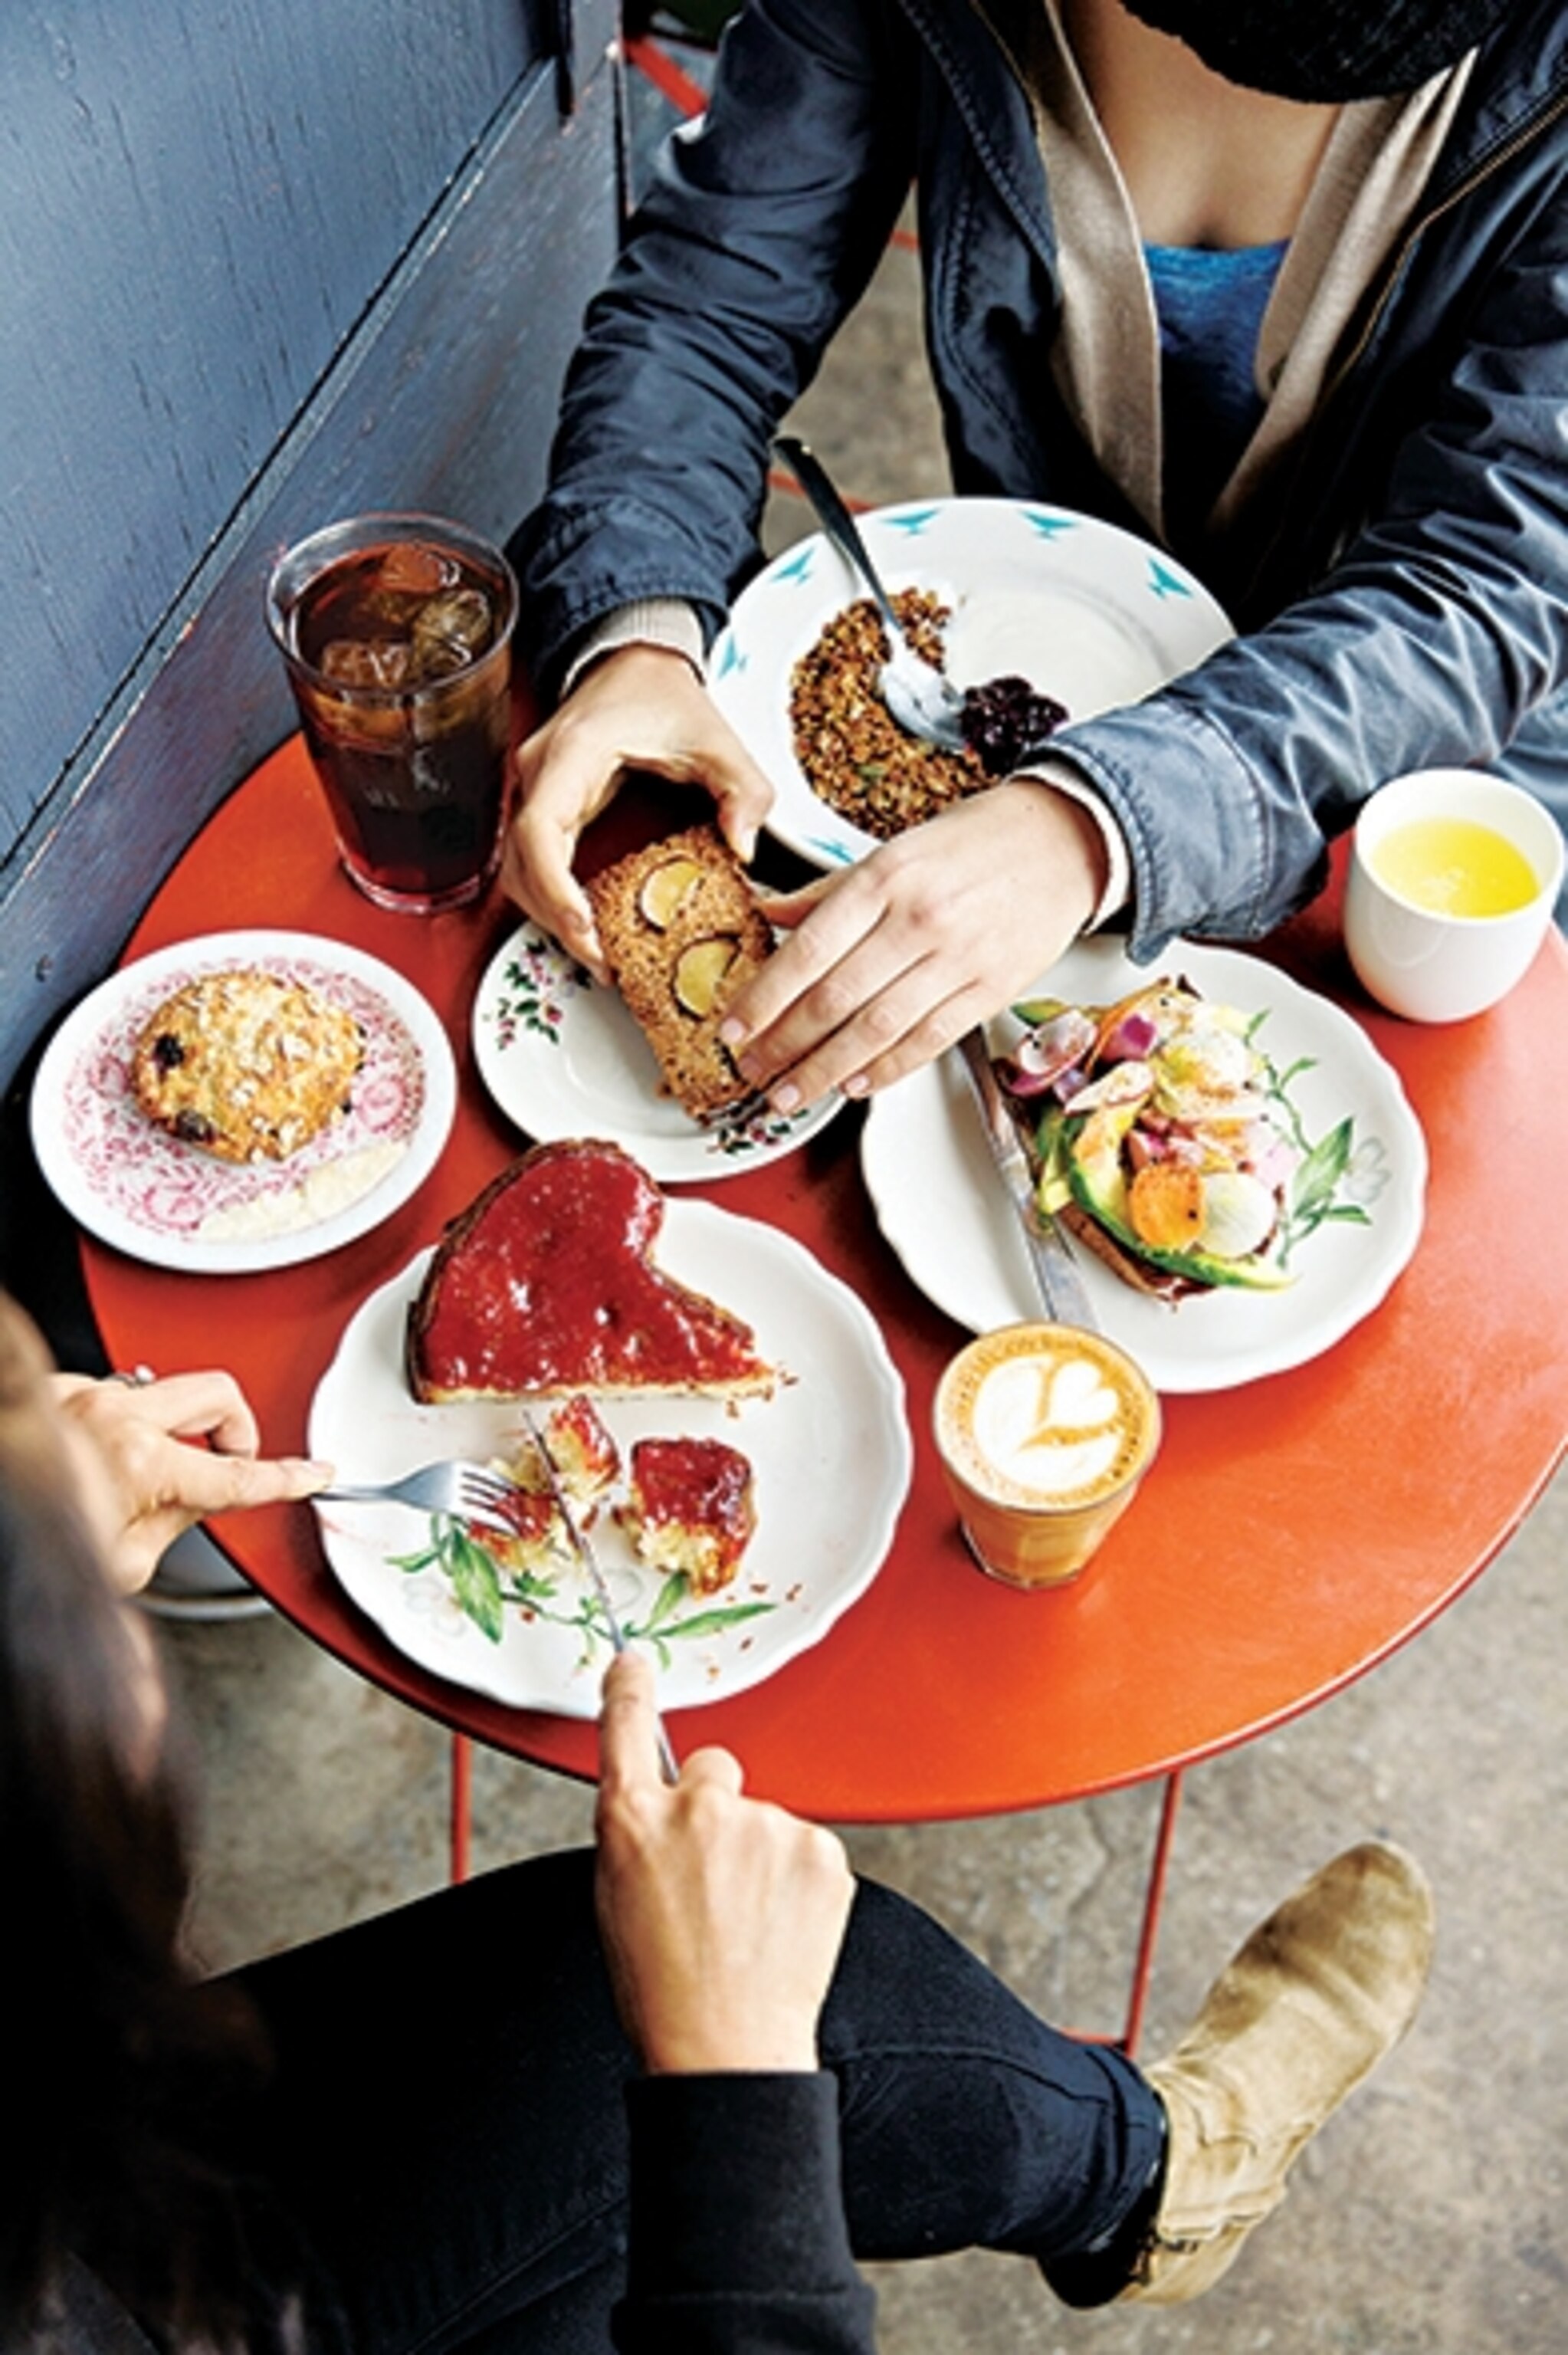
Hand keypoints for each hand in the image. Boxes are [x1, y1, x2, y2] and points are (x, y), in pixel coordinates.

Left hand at [50, 1369, 330, 1595]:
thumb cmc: (37, 1551)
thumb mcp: (123, 1564)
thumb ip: (174, 1522)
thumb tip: (195, 1497)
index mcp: (142, 1461)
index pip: (238, 1474)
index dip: (287, 1477)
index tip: (313, 1471)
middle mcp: (112, 1414)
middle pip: (217, 1394)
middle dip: (236, 1427)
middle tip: (230, 1459)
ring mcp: (79, 1395)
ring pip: (163, 1390)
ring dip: (168, 1427)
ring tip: (147, 1471)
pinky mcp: (51, 1389)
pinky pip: (111, 1391)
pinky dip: (118, 1422)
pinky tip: (98, 1458)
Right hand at [502, 645, 776, 979]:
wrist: (634, 658)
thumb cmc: (663, 693)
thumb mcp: (718, 738)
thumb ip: (742, 790)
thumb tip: (744, 846)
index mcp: (574, 753)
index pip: (540, 831)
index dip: (555, 887)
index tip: (583, 927)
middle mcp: (540, 772)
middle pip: (522, 863)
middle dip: (555, 919)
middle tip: (601, 962)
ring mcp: (535, 788)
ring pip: (518, 869)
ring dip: (550, 915)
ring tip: (597, 954)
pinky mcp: (544, 803)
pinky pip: (533, 861)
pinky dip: (553, 897)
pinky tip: (587, 924)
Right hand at [595, 1650, 854, 2072]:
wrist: (726, 2050)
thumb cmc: (662, 1988)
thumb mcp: (615, 1899)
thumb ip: (638, 1833)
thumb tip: (661, 1806)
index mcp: (633, 1821)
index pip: (626, 1728)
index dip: (629, 1688)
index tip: (633, 1663)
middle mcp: (700, 1809)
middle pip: (714, 1769)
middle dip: (716, 1808)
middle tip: (713, 1878)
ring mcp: (766, 1826)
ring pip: (764, 1818)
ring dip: (759, 1854)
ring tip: (745, 1923)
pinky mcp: (820, 1850)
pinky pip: (804, 1846)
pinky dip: (797, 1879)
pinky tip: (778, 1926)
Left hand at [717, 781, 1107, 1110]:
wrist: (1064, 841)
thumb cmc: (978, 842)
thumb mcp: (894, 849)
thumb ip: (829, 890)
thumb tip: (768, 913)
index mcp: (885, 877)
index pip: (808, 951)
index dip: (764, 999)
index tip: (735, 1029)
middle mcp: (919, 919)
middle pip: (835, 999)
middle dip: (785, 1045)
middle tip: (755, 1073)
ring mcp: (958, 959)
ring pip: (877, 1029)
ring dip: (826, 1070)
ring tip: (792, 1094)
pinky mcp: (991, 990)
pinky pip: (928, 1040)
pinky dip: (887, 1069)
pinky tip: (855, 1084)